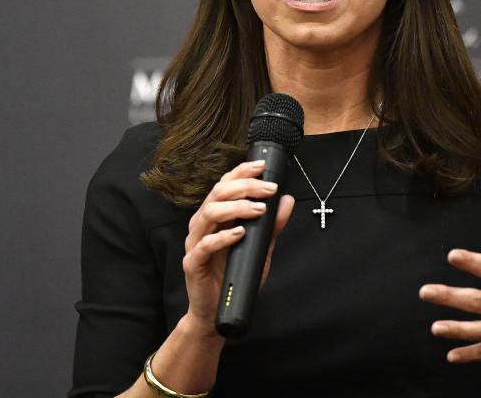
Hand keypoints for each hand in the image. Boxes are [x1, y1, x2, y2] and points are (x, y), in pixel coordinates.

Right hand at [181, 160, 293, 336]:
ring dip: (236, 207)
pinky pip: (205, 245)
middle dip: (245, 187)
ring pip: (209, 213)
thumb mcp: (260, 248)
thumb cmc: (235, 277)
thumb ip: (272, 225)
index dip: (242, 172)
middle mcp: (203, 225)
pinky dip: (223, 237)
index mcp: (215, 217)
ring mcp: (195, 243)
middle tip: (268, 189)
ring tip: (258, 209)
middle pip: (217, 194)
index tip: (262, 166)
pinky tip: (240, 233)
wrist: (216, 314)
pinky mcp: (193, 263)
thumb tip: (287, 200)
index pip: (225, 185)